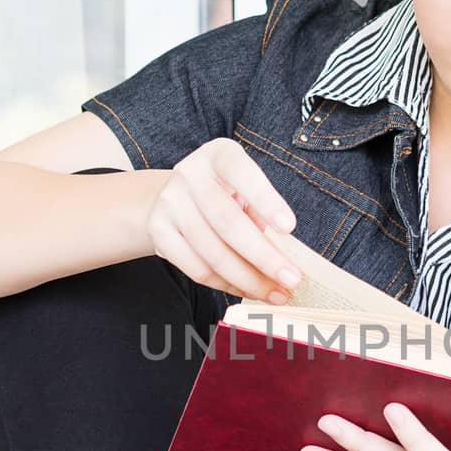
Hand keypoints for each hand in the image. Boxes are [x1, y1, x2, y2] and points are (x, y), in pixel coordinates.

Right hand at [145, 137, 303, 305]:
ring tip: (275, 294)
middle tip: (292, 280)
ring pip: (213, 253)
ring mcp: (170, 204)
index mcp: (219, 156)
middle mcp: (189, 174)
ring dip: (248, 280)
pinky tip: (248, 290)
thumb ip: (260, 212)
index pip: (243, 174)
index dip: (266, 201)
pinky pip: (197, 269)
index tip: (289, 228)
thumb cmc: (225, 193)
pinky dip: (226, 285)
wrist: (174, 197)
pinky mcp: (159, 232)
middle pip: (228, 223)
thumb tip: (280, 257)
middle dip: (264, 257)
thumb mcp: (244, 188)